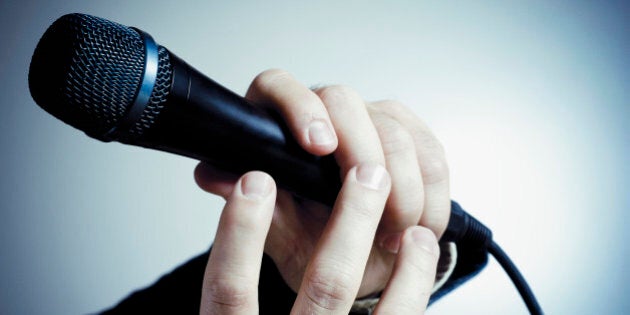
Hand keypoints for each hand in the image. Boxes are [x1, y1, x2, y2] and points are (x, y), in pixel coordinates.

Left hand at [195, 69, 449, 298]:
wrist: (356, 263)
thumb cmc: (310, 241)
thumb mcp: (277, 231)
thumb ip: (249, 203)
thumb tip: (211, 175)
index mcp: (279, 123)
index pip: (279, 87)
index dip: (300, 109)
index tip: (319, 147)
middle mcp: (325, 111)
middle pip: (346, 101)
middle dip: (365, 156)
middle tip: (374, 211)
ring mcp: (372, 119)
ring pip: (396, 132)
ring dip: (403, 191)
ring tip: (392, 236)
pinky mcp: (414, 136)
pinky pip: (434, 155)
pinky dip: (432, 197)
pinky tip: (420, 227)